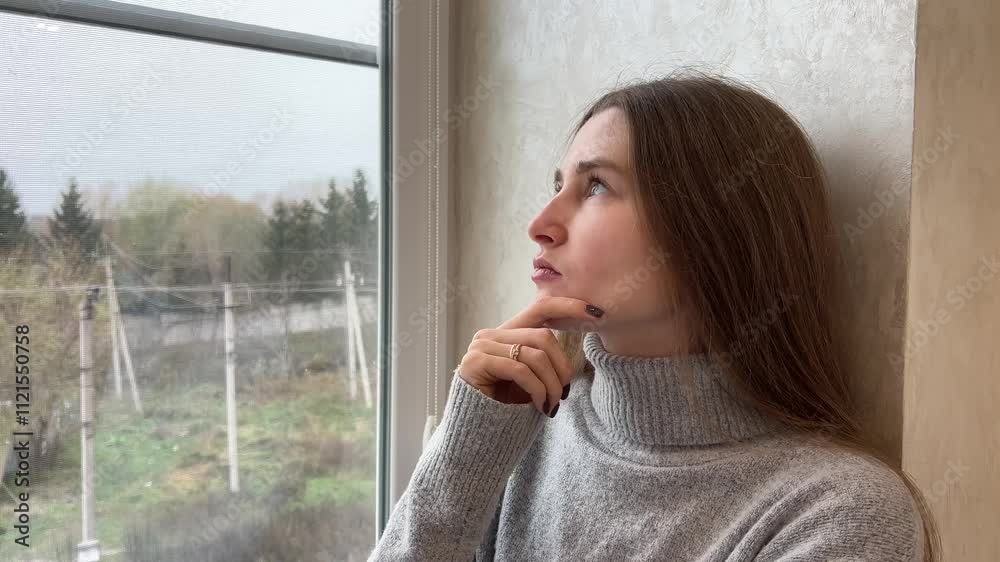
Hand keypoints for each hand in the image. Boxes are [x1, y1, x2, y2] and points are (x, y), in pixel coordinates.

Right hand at [456, 296, 604, 415]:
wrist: (473, 434)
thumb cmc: (504, 408)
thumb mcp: (529, 380)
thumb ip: (542, 361)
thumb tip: (572, 360)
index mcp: (506, 334)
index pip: (540, 309)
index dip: (568, 306)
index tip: (596, 313)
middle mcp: (491, 334)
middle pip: (543, 337)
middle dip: (562, 367)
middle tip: (565, 393)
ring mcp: (481, 346)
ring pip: (534, 355)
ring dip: (551, 384)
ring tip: (552, 405)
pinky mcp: (476, 362)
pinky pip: (520, 370)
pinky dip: (537, 389)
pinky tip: (540, 406)